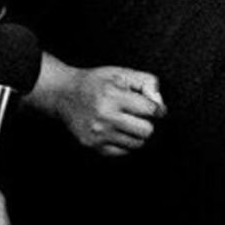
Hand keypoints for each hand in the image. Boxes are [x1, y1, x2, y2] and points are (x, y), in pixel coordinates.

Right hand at [32, 59, 162, 154]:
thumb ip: (146, 82)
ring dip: (137, 134)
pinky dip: (125, 143)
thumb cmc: (96, 82)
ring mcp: (98, 133)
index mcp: (113, 96)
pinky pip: (122, 152)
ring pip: (137, 143)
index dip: (158, 109)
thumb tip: (159, 104)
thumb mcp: (121, 73)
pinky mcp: (93, 144)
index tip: (156, 109)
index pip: (150, 110)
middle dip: (148, 123)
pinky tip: (118, 131)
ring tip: (128, 123)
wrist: (64, 93)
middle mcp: (105, 116)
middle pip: (146, 131)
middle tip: (140, 117)